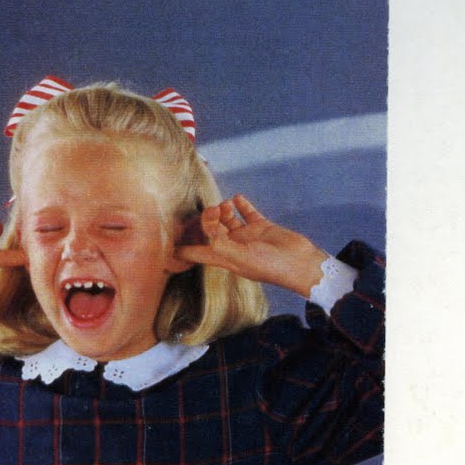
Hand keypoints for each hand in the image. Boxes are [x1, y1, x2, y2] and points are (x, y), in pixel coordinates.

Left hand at [172, 195, 326, 297]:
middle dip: (205, 220)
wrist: (299, 263)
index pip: (196, 254)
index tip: (165, 246)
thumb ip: (220, 243)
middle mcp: (232, 247)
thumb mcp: (239, 256)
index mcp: (224, 258)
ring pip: (227, 220)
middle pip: (210, 231)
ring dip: (223, 209)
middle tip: (212, 210)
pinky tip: (237, 198)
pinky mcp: (262, 227)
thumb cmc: (270, 265)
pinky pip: (247, 213)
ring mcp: (247, 237)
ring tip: (227, 205)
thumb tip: (206, 228)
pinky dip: (241, 205)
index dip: (181, 251)